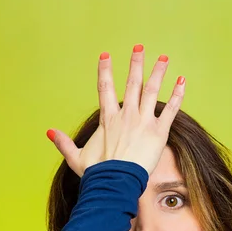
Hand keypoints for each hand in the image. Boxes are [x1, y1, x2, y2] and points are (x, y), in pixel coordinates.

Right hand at [47, 44, 185, 176]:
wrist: (115, 182)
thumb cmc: (97, 173)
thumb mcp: (76, 157)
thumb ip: (64, 143)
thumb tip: (49, 131)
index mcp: (108, 119)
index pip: (105, 88)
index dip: (105, 71)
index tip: (105, 55)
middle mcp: (126, 115)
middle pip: (132, 83)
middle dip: (136, 63)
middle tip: (139, 47)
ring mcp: (143, 121)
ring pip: (152, 90)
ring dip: (158, 73)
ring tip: (163, 58)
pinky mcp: (158, 132)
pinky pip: (171, 110)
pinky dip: (177, 95)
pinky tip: (182, 82)